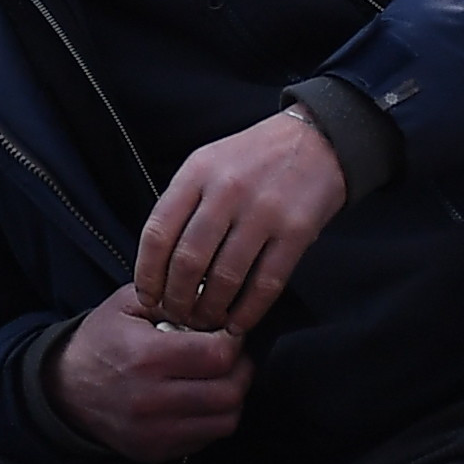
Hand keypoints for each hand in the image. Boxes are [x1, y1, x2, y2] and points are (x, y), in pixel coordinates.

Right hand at [49, 288, 250, 460]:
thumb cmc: (100, 341)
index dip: (234, 342)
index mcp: (145, 357)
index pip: (218, 356)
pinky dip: (213, 419)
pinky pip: (207, 439)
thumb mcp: (127, 304)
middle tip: (232, 357)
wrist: (65, 389)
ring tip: (220, 379)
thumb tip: (216, 300)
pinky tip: (200, 399)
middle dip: (241, 370)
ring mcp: (154, 432)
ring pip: (225, 421)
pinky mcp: (156, 452)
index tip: (229, 334)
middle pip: (229, 393)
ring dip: (232, 398)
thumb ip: (173, 297)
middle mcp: (150, 400)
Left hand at [134, 105, 347, 334]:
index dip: (148, 274)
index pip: (157, 233)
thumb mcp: (208, 162)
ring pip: (225, 277)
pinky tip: (238, 323)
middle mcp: (227, 191)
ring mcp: (263, 211)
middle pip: (188, 261)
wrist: (316, 140)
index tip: (148, 296)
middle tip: (177, 315)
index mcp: (197, 172)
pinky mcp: (295, 232)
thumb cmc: (254, 157)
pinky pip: (265, 283)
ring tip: (205, 321)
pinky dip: (248, 311)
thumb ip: (183, 204)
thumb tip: (159, 262)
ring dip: (210, 309)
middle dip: (177, 299)